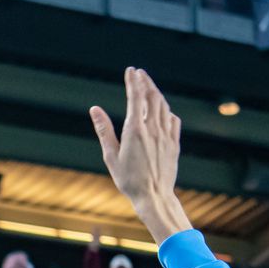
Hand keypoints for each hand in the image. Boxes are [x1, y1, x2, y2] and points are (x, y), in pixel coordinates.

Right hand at [90, 67, 191, 244]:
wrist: (154, 197)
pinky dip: (167, 111)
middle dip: (146, 82)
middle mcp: (153, 129)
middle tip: (140, 73)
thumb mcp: (111, 156)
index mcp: (135, 130)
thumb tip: (94, 109)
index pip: (135, 97)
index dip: (133, 81)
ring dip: (156, 93)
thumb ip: (104, 130)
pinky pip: (173, 120)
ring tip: (150, 87)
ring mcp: (166, 135)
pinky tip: (164, 111)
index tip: (130, 70)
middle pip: (151, 97)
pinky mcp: (174, 144)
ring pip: (164, 106)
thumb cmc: (128, 180)